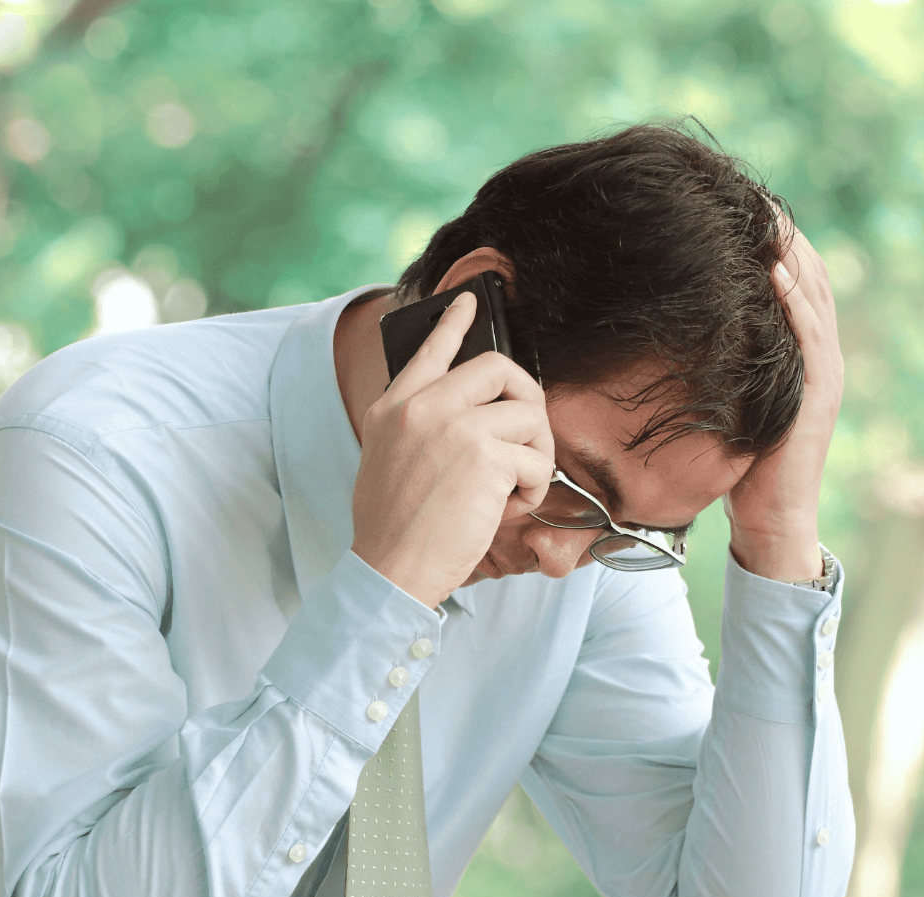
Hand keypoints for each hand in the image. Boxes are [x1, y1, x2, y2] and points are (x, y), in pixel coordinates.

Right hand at [351, 291, 554, 607]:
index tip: (469, 300)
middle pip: (498, 367)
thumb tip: (469, 417)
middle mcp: (421, 408)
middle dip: (528, 399)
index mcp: (392, 409)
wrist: (390, 569)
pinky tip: (510, 507)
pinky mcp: (485, 457)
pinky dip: (535, 488)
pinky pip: (536, 459)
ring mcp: (454, 427)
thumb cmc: (392, 528)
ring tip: (517, 487)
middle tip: (529, 436)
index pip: (428, 351)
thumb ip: (418, 429)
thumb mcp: (386, 462)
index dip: (453, 323)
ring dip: (536, 455)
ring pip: (528, 415)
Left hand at [727, 219, 844, 581]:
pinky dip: (795, 300)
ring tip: (767, 215)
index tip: (748, 205)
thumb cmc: (741, 464)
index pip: (796, 282)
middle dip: (787, 234)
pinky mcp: (817, 394)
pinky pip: (810, 336)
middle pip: (812, 277)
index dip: (777, 242)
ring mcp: (824, 373)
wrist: (771, 520)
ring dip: (793, 254)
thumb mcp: (731, 400)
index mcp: (803, 354)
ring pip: (816, 297)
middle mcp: (821, 356)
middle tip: (757, 193)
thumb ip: (724, 364)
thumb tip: (684, 329)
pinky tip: (774, 270)